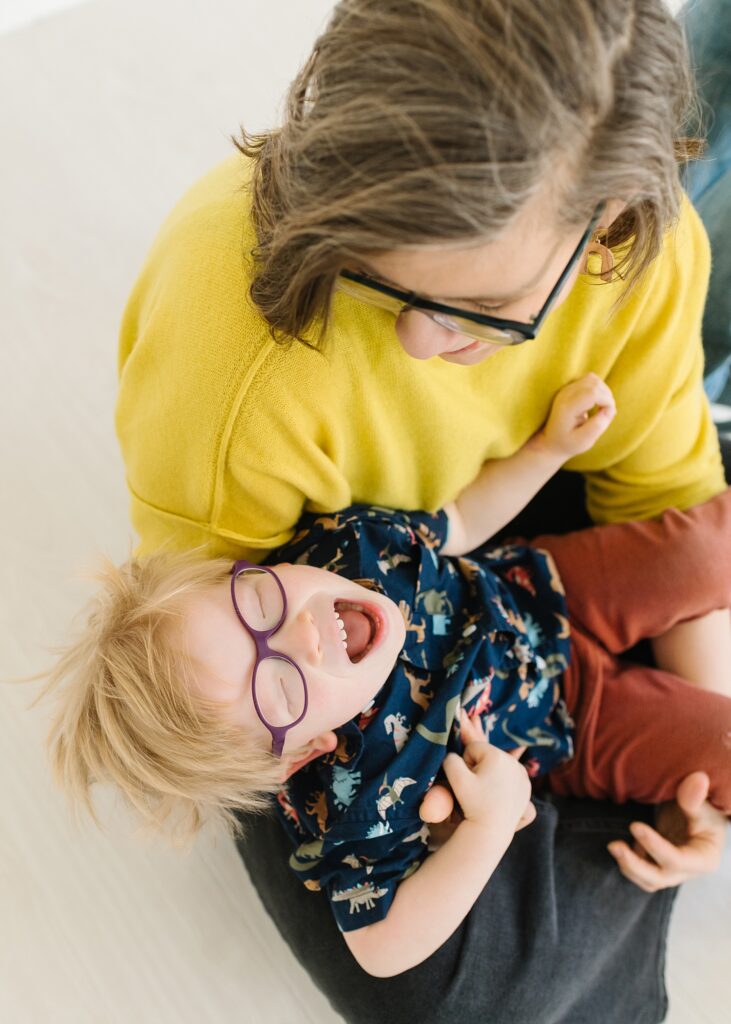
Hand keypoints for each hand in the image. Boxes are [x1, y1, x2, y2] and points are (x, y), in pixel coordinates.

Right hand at [420, 712, 534, 842]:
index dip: (465, 763)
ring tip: (488, 793)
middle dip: (479, 768)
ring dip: (491, 775)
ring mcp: (523, 775)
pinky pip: (510, 777)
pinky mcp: (527, 787)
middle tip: (478, 789)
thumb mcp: (456, 779)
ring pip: (499, 766)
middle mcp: (514, 762)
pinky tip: (500, 797)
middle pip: (487, 756)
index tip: (469, 781)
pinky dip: (504, 783)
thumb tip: (453, 755)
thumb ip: (450, 760)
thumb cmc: (473, 804)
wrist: (492, 831)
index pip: (473, 748)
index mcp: (497, 755)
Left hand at [534, 373, 615, 459]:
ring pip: (592, 378)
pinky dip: (598, 388)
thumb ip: (597, 426)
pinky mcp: (570, 388)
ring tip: (603, 408)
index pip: (592, 393)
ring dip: (603, 391)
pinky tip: (598, 402)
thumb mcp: (583, 442)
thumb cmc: (568, 443)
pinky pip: (589, 380)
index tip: (608, 415)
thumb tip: (609, 410)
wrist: (551, 440)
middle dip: (607, 396)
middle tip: (607, 413)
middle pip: (594, 383)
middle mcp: (565, 395)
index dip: (607, 401)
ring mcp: (566, 389)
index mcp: (567, 408)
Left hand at [607, 772, 727, 890]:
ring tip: (612, 846)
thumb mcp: (702, 803)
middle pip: (659, 878)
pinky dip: (629, 863)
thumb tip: (698, 779)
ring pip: (648, 880)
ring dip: (628, 866)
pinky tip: (625, 844)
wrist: (699, 814)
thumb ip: (695, 797)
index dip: (655, 846)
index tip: (634, 825)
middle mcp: (688, 871)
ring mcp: (672, 871)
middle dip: (634, 864)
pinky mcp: (659, 866)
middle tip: (613, 845)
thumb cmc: (704, 809)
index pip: (677, 860)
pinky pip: (641, 873)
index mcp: (703, 859)